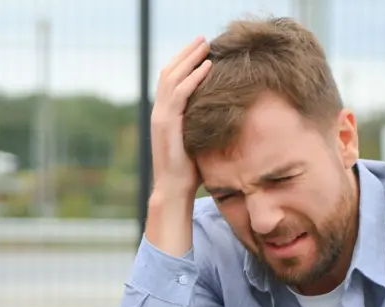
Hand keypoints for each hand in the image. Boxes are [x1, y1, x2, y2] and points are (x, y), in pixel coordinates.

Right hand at [150, 36, 211, 200]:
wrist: (174, 190)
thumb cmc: (189, 171)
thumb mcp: (197, 140)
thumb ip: (202, 124)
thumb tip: (225, 114)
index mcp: (164, 115)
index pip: (170, 80)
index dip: (184, 62)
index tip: (201, 49)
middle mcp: (159, 112)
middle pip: (169, 72)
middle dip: (186, 53)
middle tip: (203, 39)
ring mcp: (161, 117)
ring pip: (172, 78)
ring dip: (190, 59)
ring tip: (205, 45)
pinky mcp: (167, 124)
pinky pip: (180, 94)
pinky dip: (193, 77)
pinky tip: (207, 66)